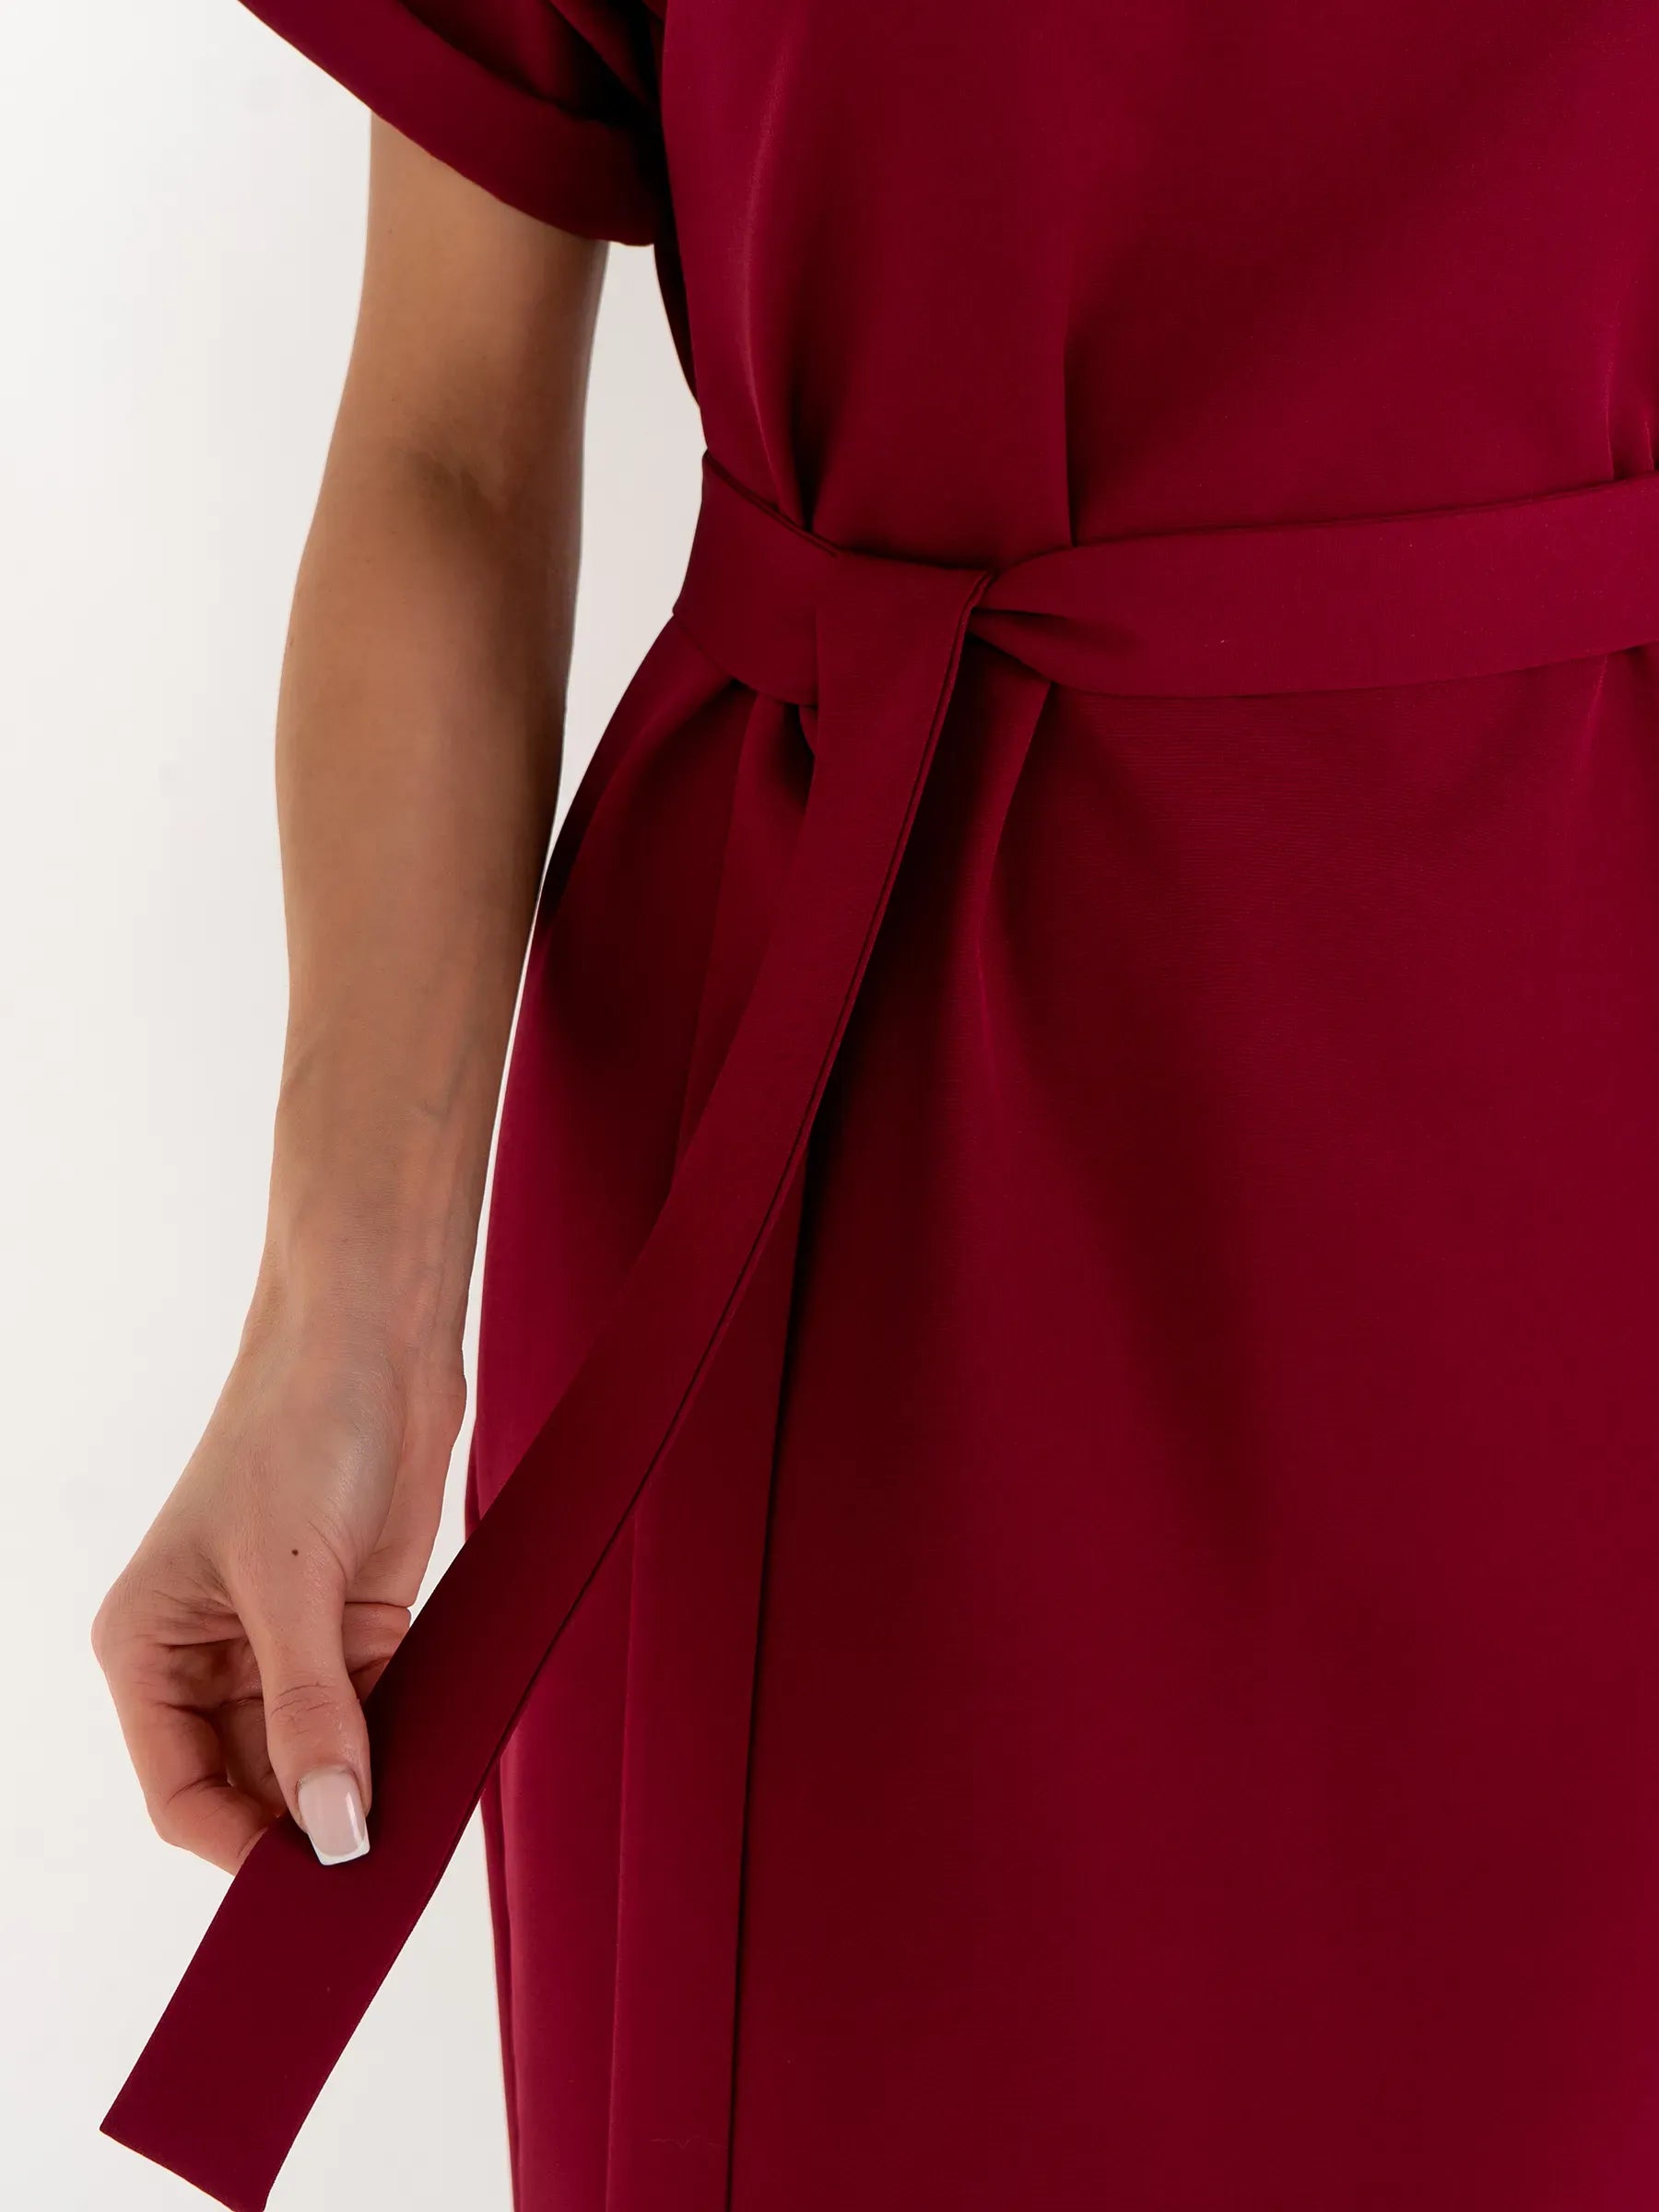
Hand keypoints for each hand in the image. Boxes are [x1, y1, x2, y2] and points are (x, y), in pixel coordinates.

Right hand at [92, 1306, 466, 1872]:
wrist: (376, 1344)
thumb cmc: (298, 1433)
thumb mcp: (291, 1580)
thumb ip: (309, 1711)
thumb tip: (331, 1827)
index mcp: (146, 1650)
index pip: (181, 1796)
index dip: (241, 1852)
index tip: (311, 1893)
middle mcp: (206, 1662)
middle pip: (249, 1792)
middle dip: (305, 1831)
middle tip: (373, 1877)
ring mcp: (286, 1651)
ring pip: (316, 1765)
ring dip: (358, 1795)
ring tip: (409, 1833)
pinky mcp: (356, 1633)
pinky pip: (373, 1722)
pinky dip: (398, 1753)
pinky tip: (433, 1777)